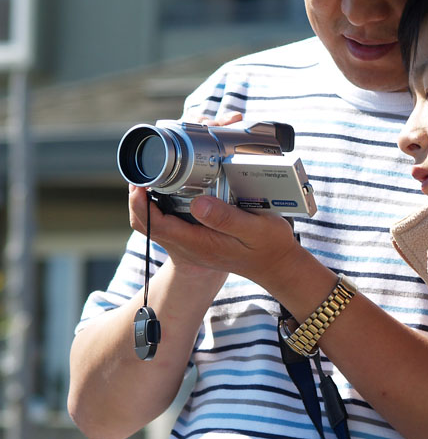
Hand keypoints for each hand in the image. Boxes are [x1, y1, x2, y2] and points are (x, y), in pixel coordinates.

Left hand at [128, 185, 302, 287]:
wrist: (276, 265)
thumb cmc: (269, 246)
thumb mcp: (256, 229)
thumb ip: (227, 218)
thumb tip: (198, 203)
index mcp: (200, 242)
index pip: (156, 225)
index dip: (141, 204)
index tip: (140, 182)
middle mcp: (191, 245)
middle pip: (149, 225)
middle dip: (140, 199)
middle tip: (143, 174)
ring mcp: (194, 244)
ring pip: (157, 225)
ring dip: (150, 203)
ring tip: (154, 179)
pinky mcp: (199, 240)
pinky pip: (171, 224)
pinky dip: (164, 207)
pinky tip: (175, 191)